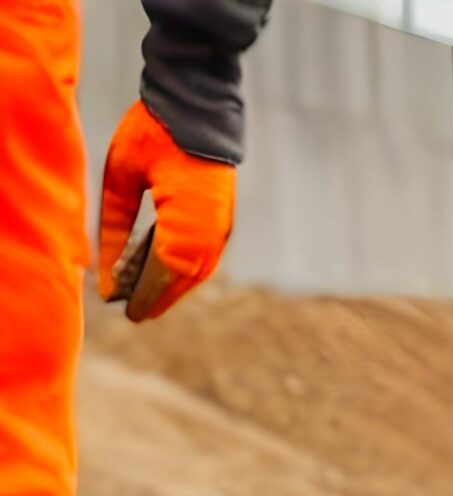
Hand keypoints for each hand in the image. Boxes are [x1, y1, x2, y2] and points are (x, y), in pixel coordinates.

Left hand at [96, 101, 236, 321]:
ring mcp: (222, 226)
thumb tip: (108, 270)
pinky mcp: (224, 219)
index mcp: (186, 221)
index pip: (162, 272)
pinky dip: (186, 268)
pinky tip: (166, 270)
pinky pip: (206, 255)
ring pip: (198, 270)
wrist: (197, 108)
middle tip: (135, 311)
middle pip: (184, 278)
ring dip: (175, 284)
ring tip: (148, 294)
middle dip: (159, 296)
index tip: (120, 305)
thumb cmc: (153, 137)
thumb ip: (113, 227)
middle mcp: (211, 231)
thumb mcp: (121, 179)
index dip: (142, 293)